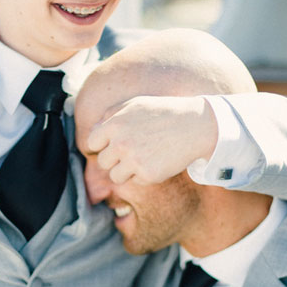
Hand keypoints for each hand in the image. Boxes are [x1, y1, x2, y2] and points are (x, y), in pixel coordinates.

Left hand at [88, 94, 217, 183]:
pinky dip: (144, 175)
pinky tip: (157, 162)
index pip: (92, 143)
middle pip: (102, 162)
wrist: (194, 126)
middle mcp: (121, 143)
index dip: (101, 145)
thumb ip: (111, 115)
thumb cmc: (164, 113)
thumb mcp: (135, 104)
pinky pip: (135, 181)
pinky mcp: (147, 175)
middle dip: (114, 159)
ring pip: (115, 176)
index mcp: (114, 124)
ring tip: (142, 159)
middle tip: (132, 152)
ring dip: (126, 171)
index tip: (112, 146)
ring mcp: (134, 160)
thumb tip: (94, 129)